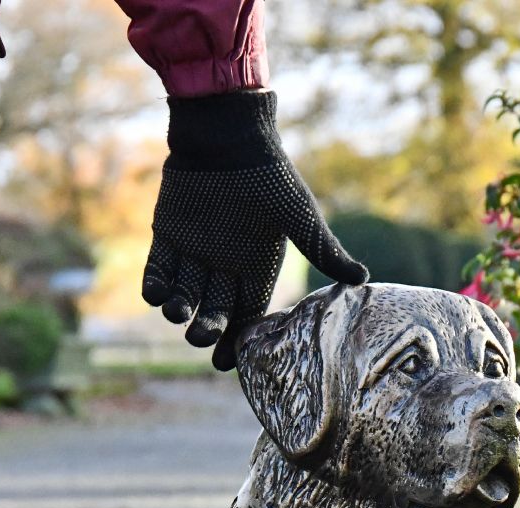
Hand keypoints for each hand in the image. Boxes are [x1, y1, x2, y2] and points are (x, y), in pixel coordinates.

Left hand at [143, 89, 367, 369]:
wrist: (229, 133)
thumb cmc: (269, 174)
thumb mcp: (300, 217)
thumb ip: (323, 252)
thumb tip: (363, 280)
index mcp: (256, 266)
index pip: (247, 314)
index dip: (238, 339)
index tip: (226, 362)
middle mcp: (225, 265)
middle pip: (214, 310)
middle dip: (207, 328)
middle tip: (201, 338)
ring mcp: (195, 252)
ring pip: (185, 294)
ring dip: (179, 309)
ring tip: (179, 315)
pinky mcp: (167, 236)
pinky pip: (158, 270)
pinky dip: (155, 286)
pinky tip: (157, 295)